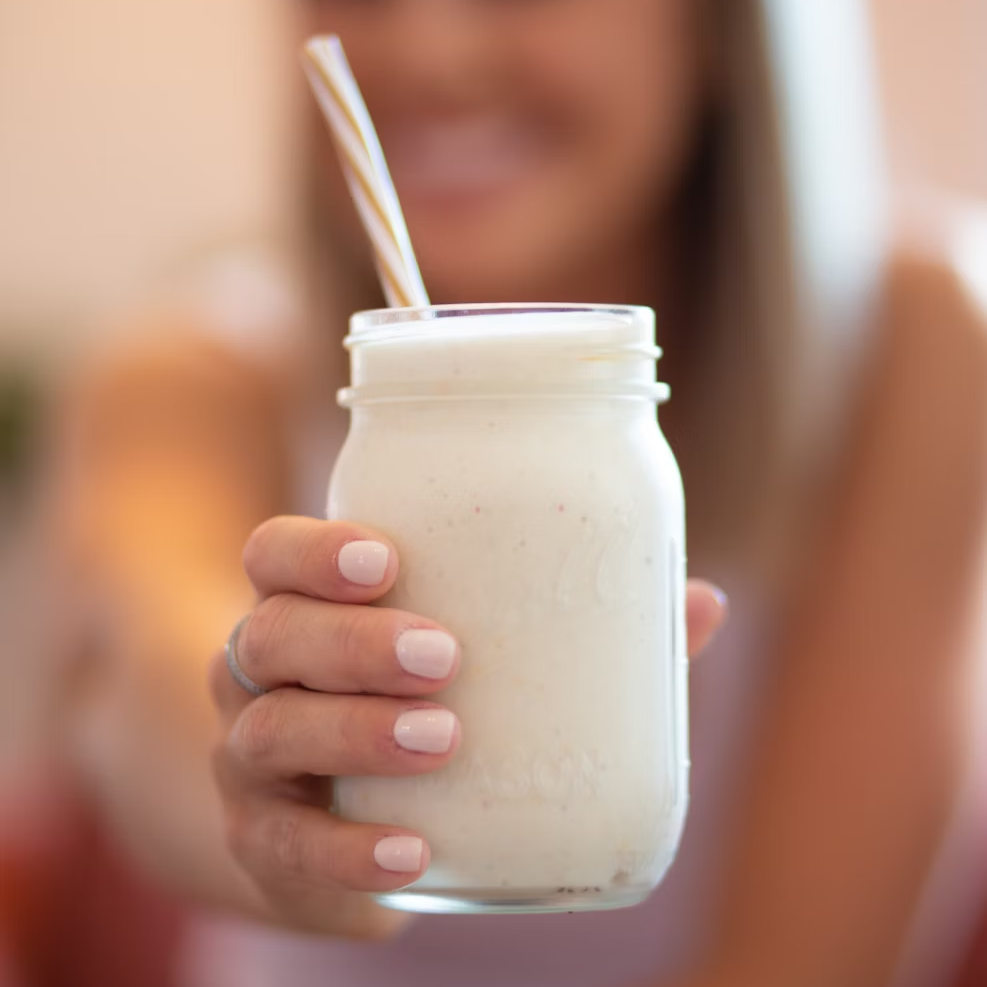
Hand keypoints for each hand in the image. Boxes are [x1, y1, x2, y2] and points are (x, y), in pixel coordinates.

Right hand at [209, 516, 726, 936]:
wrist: (333, 826)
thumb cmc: (416, 710)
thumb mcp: (475, 664)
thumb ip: (582, 635)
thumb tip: (702, 602)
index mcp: (310, 610)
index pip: (272, 554)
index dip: (312, 550)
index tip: (386, 559)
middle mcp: (262, 677)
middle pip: (270, 636)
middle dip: (352, 641)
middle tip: (443, 654)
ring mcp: (252, 763)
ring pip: (268, 731)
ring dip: (354, 732)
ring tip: (442, 737)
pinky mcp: (266, 844)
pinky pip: (286, 848)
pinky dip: (345, 850)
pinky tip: (412, 850)